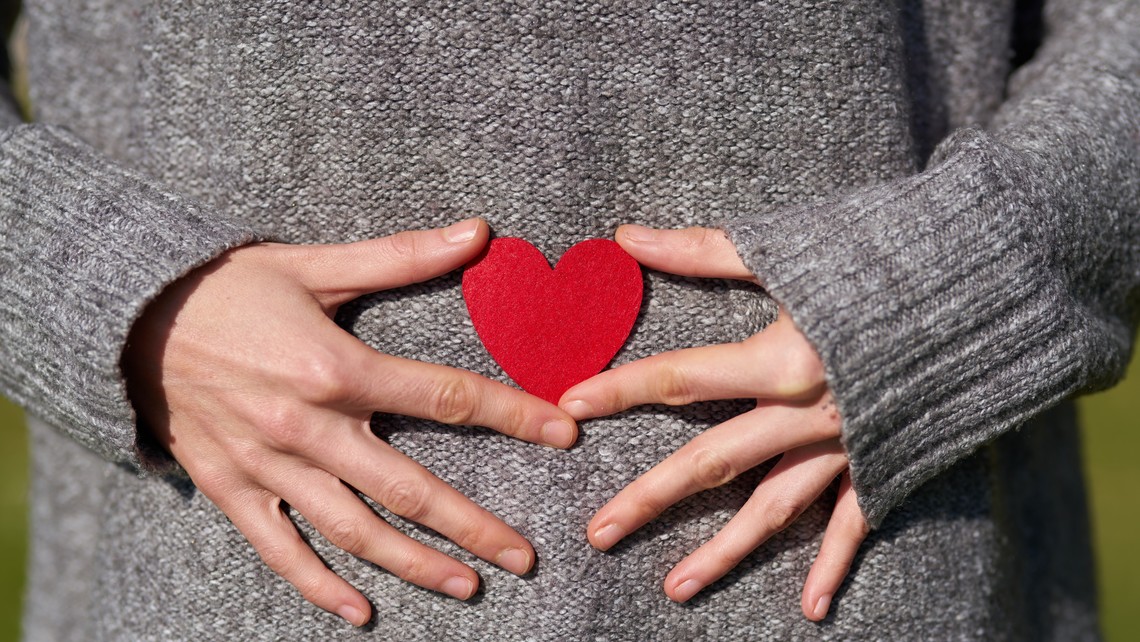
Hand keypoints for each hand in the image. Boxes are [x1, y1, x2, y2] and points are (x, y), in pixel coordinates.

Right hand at [122, 218, 578, 625]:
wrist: (129, 317)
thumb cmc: (229, 287)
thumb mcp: (314, 264)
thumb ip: (400, 257)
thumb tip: (478, 231)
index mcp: (337, 368)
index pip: (446, 397)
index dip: (511, 415)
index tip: (563, 434)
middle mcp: (309, 426)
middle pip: (410, 487)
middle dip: (473, 525)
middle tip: (525, 557)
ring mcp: (270, 466)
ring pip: (355, 530)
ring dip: (414, 564)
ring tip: (467, 586)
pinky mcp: (233, 489)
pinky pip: (281, 550)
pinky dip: (318, 586)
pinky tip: (361, 612)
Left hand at [558, 225, 867, 620]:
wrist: (990, 283)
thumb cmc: (886, 255)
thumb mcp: (791, 250)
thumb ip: (704, 251)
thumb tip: (626, 235)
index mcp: (778, 360)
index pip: (677, 379)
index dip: (619, 390)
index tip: (569, 404)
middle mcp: (805, 414)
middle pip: (711, 462)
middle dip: (651, 497)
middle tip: (599, 532)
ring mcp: (845, 446)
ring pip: (773, 509)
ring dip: (724, 551)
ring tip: (674, 587)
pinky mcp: (885, 461)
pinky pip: (855, 523)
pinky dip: (835, 564)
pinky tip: (811, 608)